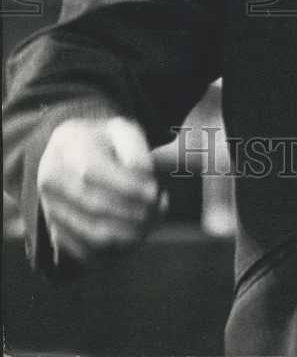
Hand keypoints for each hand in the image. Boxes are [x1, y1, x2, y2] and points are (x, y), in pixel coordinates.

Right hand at [36, 116, 167, 263]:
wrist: (71, 151)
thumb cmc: (105, 140)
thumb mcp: (123, 130)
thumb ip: (137, 153)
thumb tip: (147, 188)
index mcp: (69, 148)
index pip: (94, 174)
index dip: (129, 187)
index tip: (155, 192)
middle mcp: (53, 181)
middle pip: (95, 207)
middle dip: (135, 213)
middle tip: (159, 209)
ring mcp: (51, 209)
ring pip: (91, 236)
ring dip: (130, 236)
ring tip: (152, 223)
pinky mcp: (56, 231)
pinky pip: (86, 252)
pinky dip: (115, 252)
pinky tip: (135, 236)